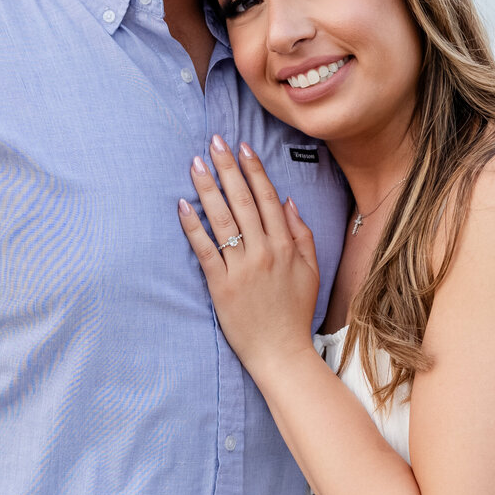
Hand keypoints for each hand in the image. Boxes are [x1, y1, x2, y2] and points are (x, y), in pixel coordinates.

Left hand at [179, 136, 320, 377]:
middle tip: (214, 142)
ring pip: (223, 219)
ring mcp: (242, 268)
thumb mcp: (312, 270)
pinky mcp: (221, 286)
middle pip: (243, 201)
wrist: (282, 352)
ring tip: (196, 164)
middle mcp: (264, 251)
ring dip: (208, 188)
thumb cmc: (295, 312)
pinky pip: (205, 250)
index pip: (268, 198)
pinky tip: (183, 206)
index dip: (254, 170)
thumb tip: (288, 201)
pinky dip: (193, 227)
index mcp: (286, 245)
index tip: (242, 147)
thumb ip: (302, 234)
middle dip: (228, 168)